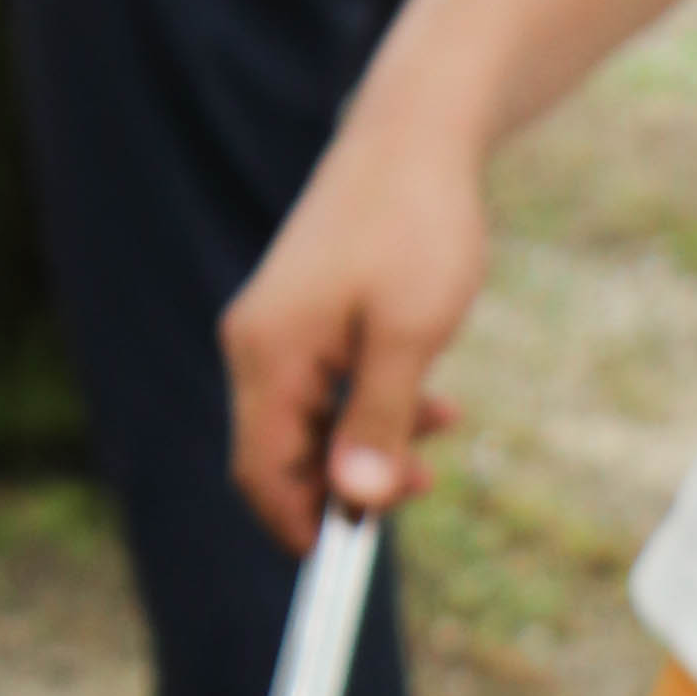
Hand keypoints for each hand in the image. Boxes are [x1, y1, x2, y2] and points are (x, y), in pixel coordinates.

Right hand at [220, 121, 482, 548]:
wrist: (413, 136)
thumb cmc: (415, 228)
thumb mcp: (410, 336)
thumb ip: (380, 421)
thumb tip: (360, 504)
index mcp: (267, 353)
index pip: (261, 471)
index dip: (301, 525)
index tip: (352, 560)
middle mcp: (255, 342)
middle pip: (278, 453)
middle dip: (345, 486)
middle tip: (424, 484)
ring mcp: (276, 325)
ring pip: (307, 421)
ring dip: (368, 445)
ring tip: (441, 434)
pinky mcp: (302, 312)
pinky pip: (322, 385)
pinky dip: (369, 406)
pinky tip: (430, 400)